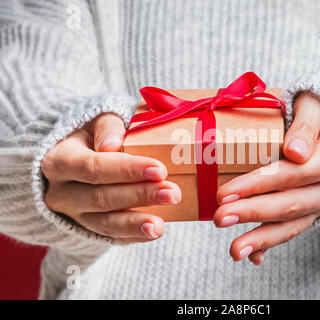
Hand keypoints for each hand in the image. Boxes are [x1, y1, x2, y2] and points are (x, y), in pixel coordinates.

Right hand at [42, 113, 180, 243]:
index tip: (159, 170)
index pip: (92, 167)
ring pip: (104, 224)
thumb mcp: (95, 122)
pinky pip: (110, 238)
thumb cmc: (92, 136)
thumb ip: (106, 127)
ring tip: (160, 226)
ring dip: (135, 224)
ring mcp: (73, 216)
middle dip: (139, 196)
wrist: (76, 159)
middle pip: (100, 198)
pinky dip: (133, 236)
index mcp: (59, 161)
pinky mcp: (87, 229)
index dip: (126, 170)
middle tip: (172, 193)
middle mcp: (60, 193)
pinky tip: (153, 232)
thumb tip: (112, 144)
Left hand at [213, 93, 319, 264]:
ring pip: (291, 224)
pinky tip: (252, 257)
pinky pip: (293, 230)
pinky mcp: (312, 211)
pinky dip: (272, 244)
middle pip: (289, 203)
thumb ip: (306, 124)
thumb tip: (295, 152)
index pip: (293, 174)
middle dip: (252, 212)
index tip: (226, 192)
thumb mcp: (316, 104)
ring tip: (234, 250)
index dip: (258, 184)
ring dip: (261, 238)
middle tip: (219, 218)